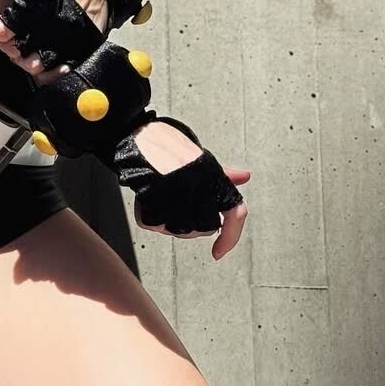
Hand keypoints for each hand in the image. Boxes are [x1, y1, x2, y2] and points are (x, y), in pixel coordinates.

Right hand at [131, 120, 249, 259]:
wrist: (140, 132)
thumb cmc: (170, 143)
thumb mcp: (201, 157)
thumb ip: (222, 173)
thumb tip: (244, 176)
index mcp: (213, 177)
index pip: (236, 214)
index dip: (230, 238)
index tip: (218, 253)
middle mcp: (198, 187)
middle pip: (202, 229)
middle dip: (191, 225)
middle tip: (177, 206)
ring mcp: (175, 194)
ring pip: (177, 230)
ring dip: (167, 221)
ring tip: (161, 198)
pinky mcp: (153, 198)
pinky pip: (154, 224)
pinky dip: (148, 216)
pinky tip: (147, 200)